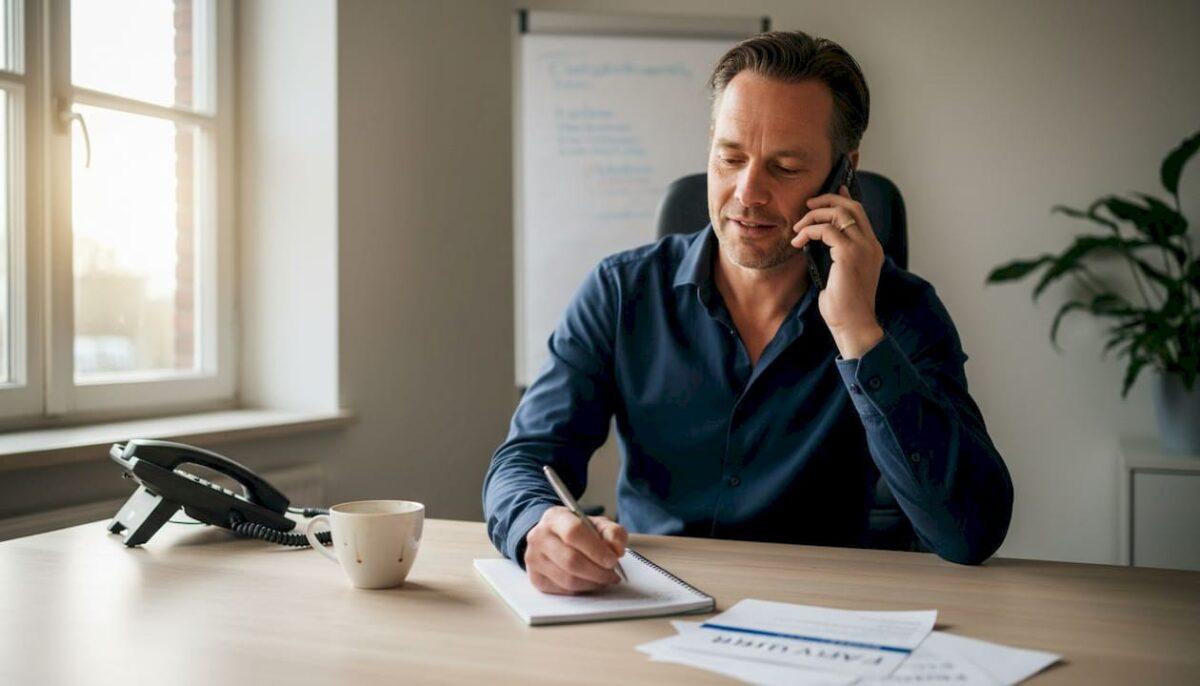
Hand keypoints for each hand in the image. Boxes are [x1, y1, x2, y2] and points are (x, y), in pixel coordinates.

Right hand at [524, 506, 627, 594]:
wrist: (552, 537)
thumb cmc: (577, 530)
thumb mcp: (597, 524)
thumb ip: (613, 532)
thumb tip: (617, 550)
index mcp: (555, 518)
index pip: (573, 532)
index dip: (596, 549)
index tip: (613, 560)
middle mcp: (539, 537)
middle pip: (570, 560)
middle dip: (597, 572)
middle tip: (613, 574)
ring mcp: (534, 559)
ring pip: (567, 580)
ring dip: (592, 583)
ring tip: (604, 578)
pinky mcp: (535, 578)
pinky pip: (563, 590)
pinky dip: (582, 589)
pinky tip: (590, 582)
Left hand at [792, 184, 885, 357]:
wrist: (854, 326)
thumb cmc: (844, 308)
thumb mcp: (841, 276)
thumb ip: (836, 256)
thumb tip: (819, 242)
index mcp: (872, 248)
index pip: (860, 213)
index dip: (844, 199)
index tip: (830, 191)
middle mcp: (871, 244)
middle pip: (852, 206)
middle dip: (828, 200)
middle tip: (808, 205)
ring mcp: (863, 248)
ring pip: (839, 213)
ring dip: (814, 216)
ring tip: (798, 228)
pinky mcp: (849, 254)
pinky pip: (826, 230)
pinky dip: (809, 231)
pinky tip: (798, 242)